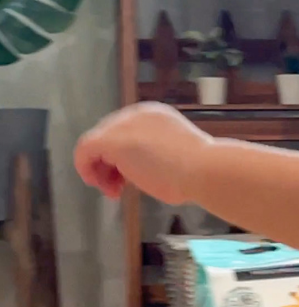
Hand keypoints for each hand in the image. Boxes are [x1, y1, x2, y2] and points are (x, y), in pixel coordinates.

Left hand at [75, 102, 210, 203]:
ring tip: (112, 191)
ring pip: (97, 144)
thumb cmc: (200, 172)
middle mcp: (137, 114)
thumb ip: (159, 156)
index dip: (122, 158)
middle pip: (109, 137)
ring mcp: (124, 125)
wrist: (205, 171)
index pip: (127, 133)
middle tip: (116, 188)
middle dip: (109, 165)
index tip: (128, 179)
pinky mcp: (112, 140)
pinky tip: (94, 183)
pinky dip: (84, 167)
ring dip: (100, 170)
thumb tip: (148, 170)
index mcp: (155, 115)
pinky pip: (85, 149)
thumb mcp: (178, 157)